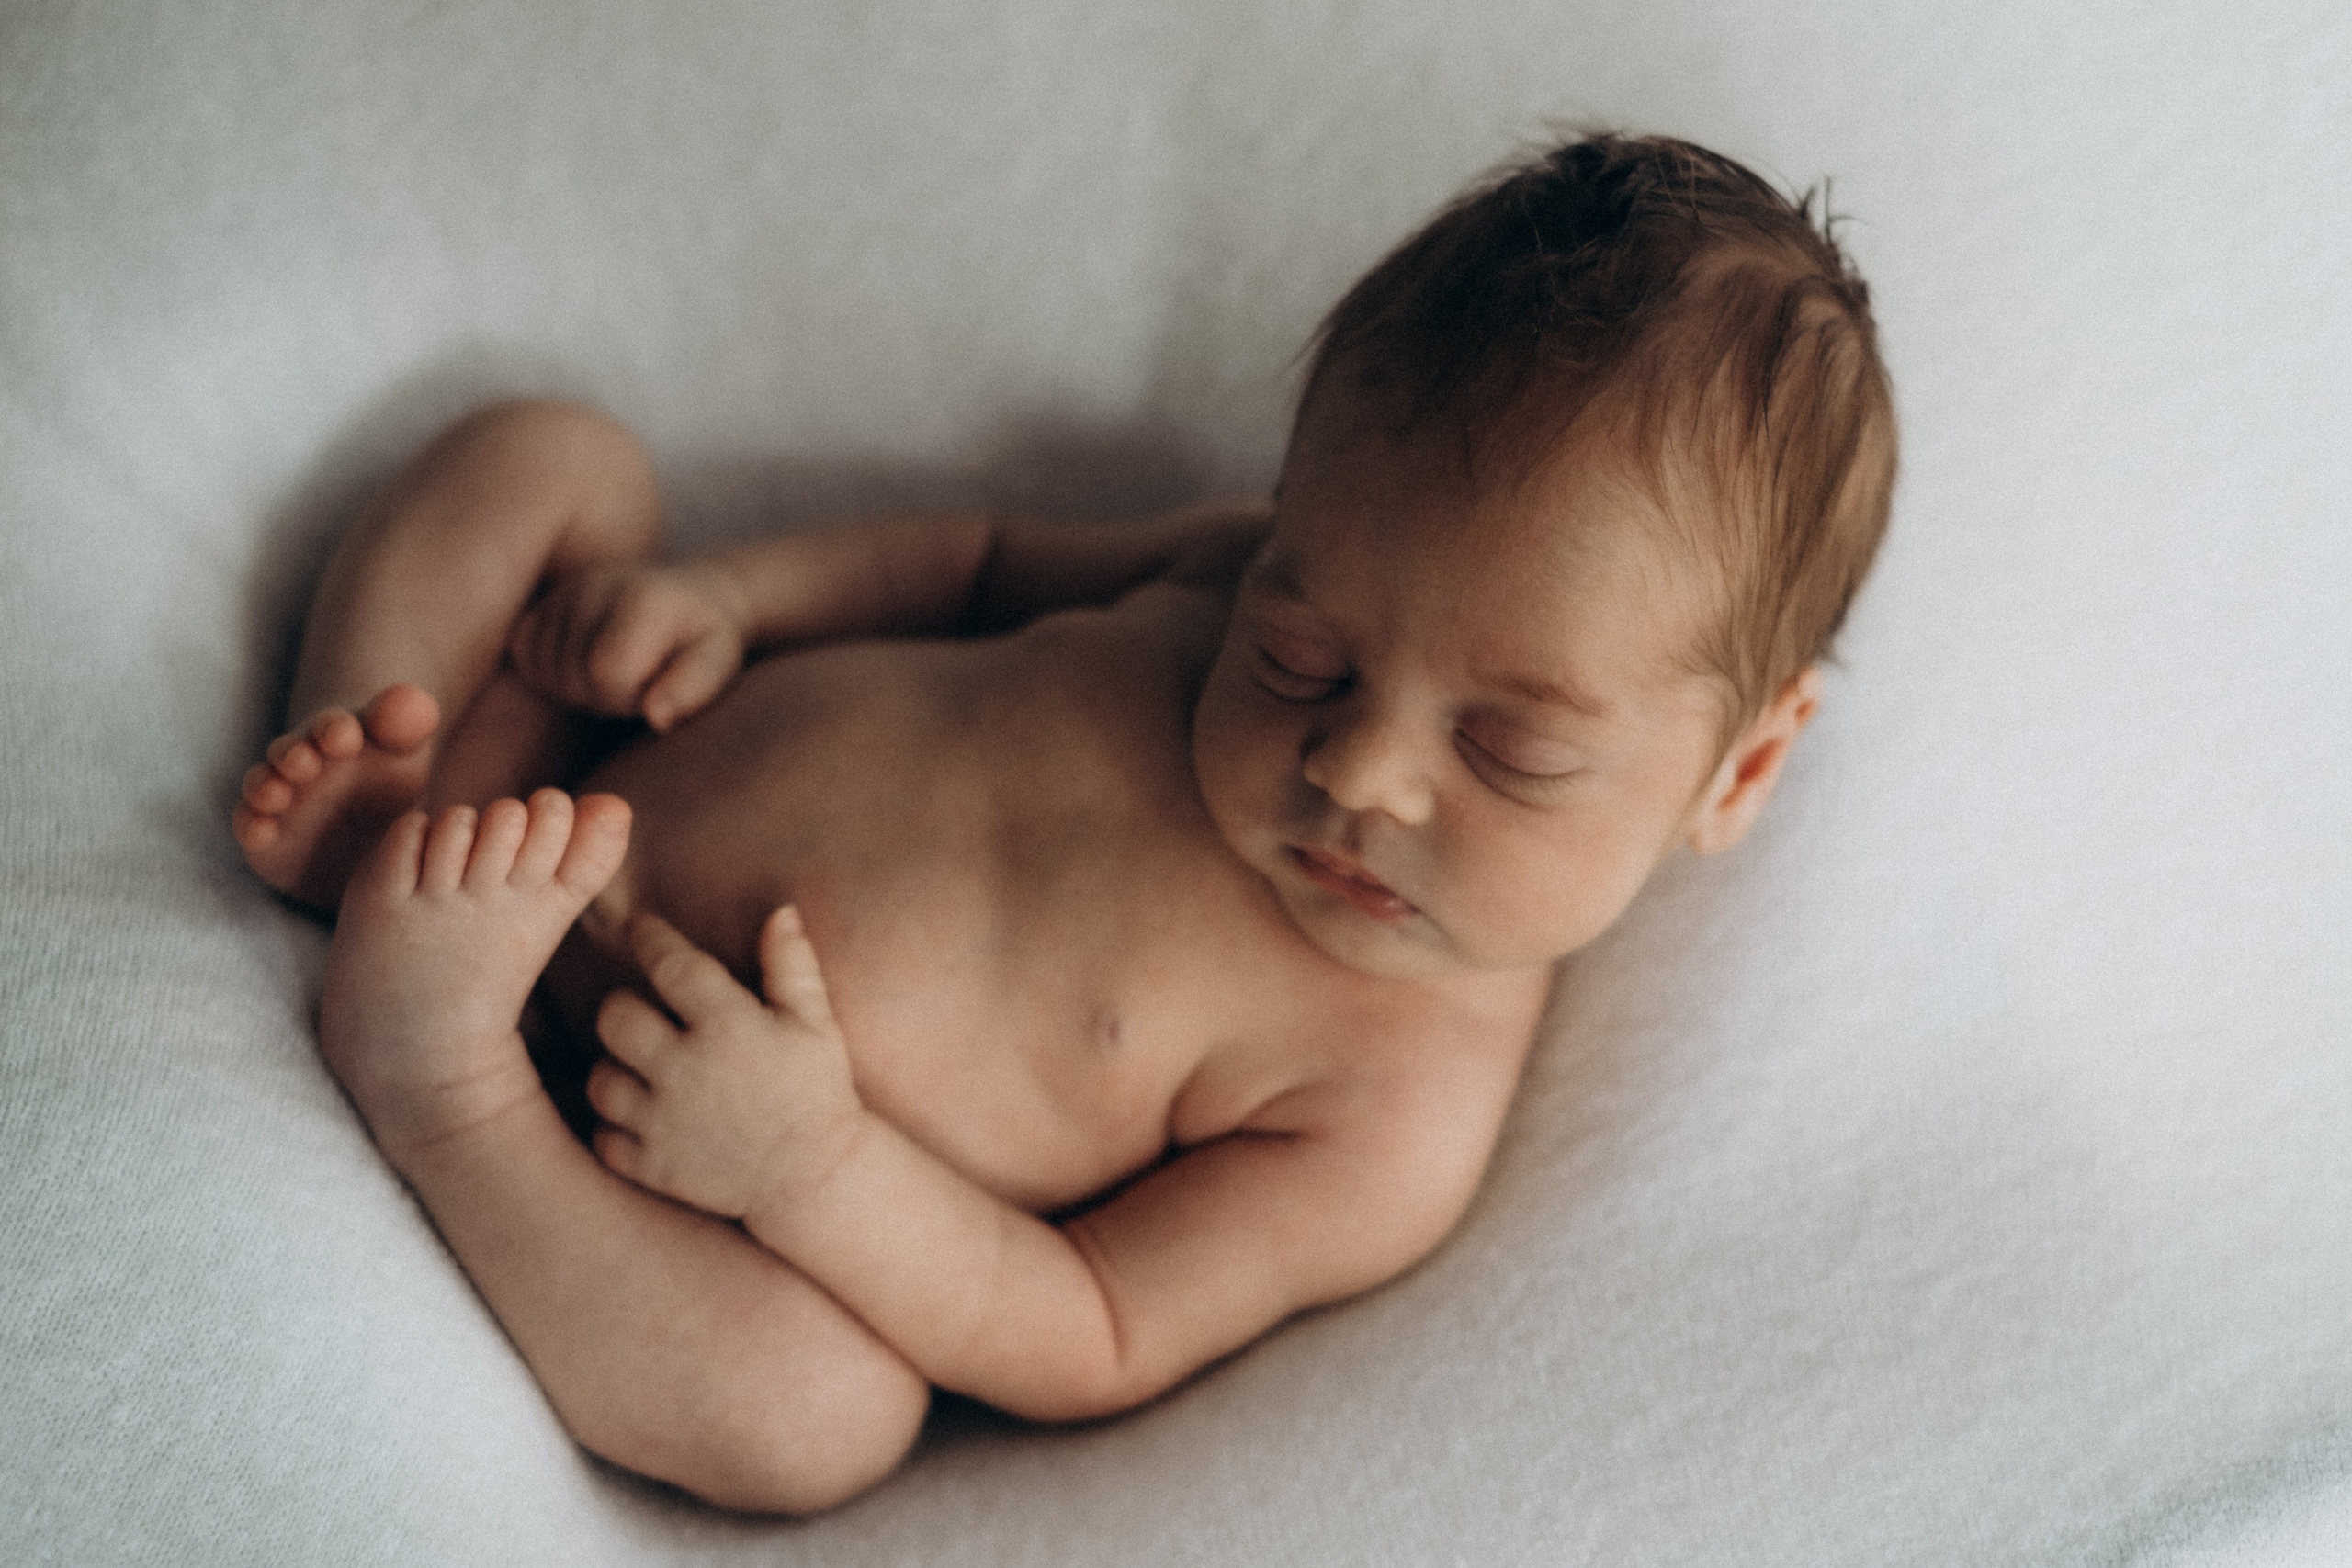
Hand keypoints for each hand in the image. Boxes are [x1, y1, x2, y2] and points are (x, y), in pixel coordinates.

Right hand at [508, 561, 746, 730]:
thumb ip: (693, 689)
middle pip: (573, 676)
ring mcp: (561, 593)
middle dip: (605, 696)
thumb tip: (656, 717)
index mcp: (640, 601)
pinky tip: (585, 666)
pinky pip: (524, 655)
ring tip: (616, 672)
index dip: (628, 696)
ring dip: (579, 688)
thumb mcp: (719, 662)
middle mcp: (593, 587)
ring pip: (543, 670)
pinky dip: (551, 673)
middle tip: (638, 681)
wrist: (690, 599)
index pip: (606, 672)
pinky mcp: (541, 604)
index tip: (653, 687)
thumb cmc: (706, 639)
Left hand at [587, 907, 860, 1220]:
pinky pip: (604, 1136)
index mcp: (728, 1026)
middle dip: (623, 1007)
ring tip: (639, 1066)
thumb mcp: (816, 1023)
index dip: (648, 936)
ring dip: (615, 1067)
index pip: (668, 964)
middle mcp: (686, 1070)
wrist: (816, 1178)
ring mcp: (664, 1123)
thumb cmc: (819, 1091)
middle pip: (614, 1018)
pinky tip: (640, 1114)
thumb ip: (792, 966)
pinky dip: (613, 1125)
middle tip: (643, 1011)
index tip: (640, 927)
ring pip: (601, 1078)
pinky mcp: (653, 1166)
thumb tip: (780, 912)